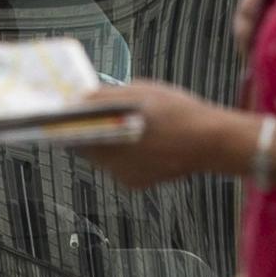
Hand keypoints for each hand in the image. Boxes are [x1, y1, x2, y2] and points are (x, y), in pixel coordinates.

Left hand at [79, 81, 242, 191]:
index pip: (71, 130)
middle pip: (83, 145)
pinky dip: (120, 157)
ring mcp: (122, 175)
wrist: (213, 142)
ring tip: (115, 127)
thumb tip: (83, 96)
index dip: (66, 121)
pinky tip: (135, 144)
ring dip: (103, 144)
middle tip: (88, 118)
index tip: (62, 113)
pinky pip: (116, 168)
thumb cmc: (180, 112)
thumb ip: (108, 95)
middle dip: (85, 132)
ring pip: (99, 158)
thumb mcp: (142, 91)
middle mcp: (111, 160)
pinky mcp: (133, 184)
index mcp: (109, 133)